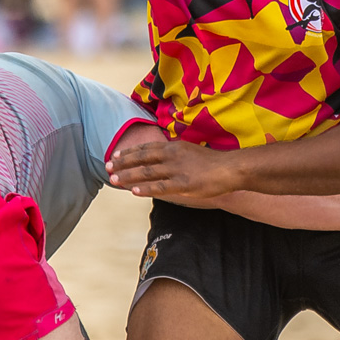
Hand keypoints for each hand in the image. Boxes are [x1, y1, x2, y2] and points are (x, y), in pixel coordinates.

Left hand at [107, 140, 240, 198]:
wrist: (232, 168)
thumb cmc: (213, 163)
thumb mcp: (190, 153)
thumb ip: (174, 156)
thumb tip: (161, 160)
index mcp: (174, 147)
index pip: (146, 148)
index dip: (129, 152)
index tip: (114, 155)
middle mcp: (172, 156)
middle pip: (142, 158)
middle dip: (123, 163)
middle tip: (107, 167)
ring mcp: (178, 170)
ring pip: (147, 172)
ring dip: (129, 176)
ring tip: (114, 179)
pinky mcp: (184, 184)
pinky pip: (161, 187)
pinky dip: (146, 189)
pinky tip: (134, 191)